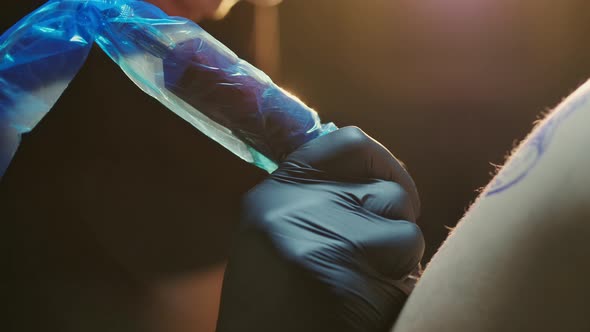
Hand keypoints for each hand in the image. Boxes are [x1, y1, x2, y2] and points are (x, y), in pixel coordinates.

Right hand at [216, 127, 424, 331]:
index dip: (385, 163)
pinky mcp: (355, 289)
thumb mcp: (276, 233)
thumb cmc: (272, 298)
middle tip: (368, 257)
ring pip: (408, 236)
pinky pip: (407, 283)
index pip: (351, 143)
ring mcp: (328, 247)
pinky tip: (358, 310)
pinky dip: (393, 298)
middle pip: (391, 193)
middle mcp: (299, 210)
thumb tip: (376, 172)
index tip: (393, 186)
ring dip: (397, 265)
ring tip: (356, 287)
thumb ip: (317, 197)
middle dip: (394, 226)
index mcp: (277, 193)